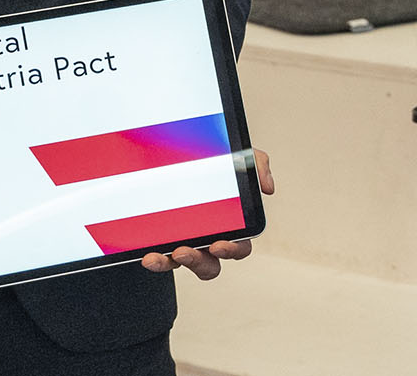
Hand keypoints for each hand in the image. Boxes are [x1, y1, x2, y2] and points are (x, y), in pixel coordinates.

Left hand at [142, 148, 274, 279]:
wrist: (172, 152)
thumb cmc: (211, 160)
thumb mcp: (235, 156)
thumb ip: (256, 164)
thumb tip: (267, 187)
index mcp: (230, 225)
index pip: (239, 246)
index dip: (231, 250)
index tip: (218, 244)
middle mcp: (209, 239)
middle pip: (211, 264)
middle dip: (200, 262)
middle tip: (186, 251)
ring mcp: (186, 242)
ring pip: (186, 265)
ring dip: (176, 263)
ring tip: (169, 252)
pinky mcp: (165, 243)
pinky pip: (162, 260)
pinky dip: (157, 261)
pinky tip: (149, 255)